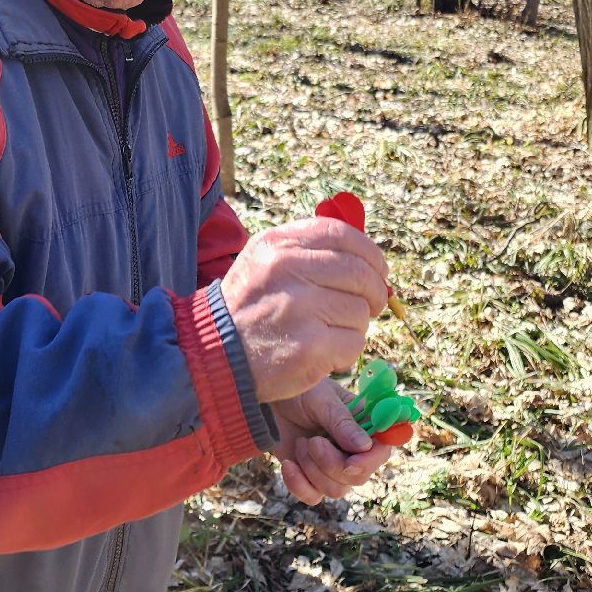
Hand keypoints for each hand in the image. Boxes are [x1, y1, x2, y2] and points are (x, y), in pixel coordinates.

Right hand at [219, 216, 386, 404]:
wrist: (213, 355)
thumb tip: (368, 260)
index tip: (378, 271)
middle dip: (373, 293)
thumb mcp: (265, 263)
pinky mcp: (309, 346)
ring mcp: (299, 308)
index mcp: (279, 244)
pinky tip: (321, 355)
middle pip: (360, 274)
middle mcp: (288, 270)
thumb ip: (308, 251)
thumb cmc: (248, 309)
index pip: (342, 235)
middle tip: (370, 307)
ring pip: (359, 312)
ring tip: (327, 333)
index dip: (370, 253)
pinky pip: (353, 344)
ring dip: (353, 327)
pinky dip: (344, 353)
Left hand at [271, 380, 395, 503]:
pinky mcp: (311, 479)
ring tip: (301, 443)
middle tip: (313, 441)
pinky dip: (298, 484)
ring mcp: (333, 467)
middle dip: (333, 464)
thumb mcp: (321, 400)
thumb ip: (342, 422)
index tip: (350, 461)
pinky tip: (288, 463)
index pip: (382, 450)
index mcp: (363, 426)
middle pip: (359, 477)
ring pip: (336, 490)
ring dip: (313, 469)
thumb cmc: (299, 392)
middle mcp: (353, 450)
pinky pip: (313, 497)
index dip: (371, 460)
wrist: (266, 403)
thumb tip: (365, 446)